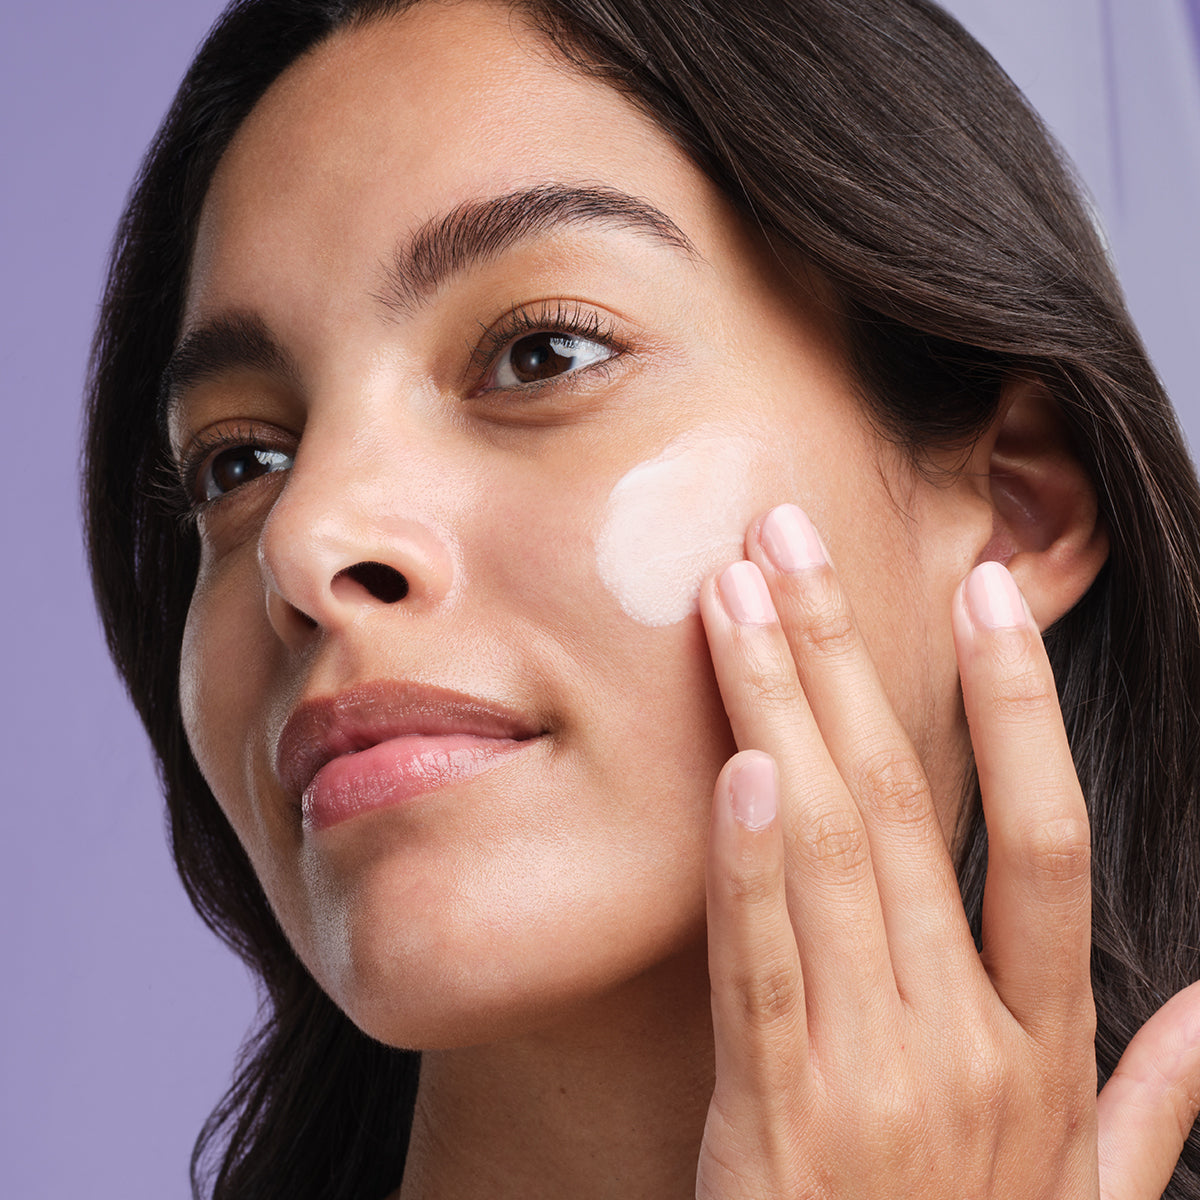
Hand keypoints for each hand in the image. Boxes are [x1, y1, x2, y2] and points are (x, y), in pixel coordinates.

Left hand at [695, 503, 1199, 1199]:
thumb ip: (1158, 1105)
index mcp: (1042, 1052)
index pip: (1047, 838)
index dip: (1015, 705)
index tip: (980, 590)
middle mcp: (965, 1044)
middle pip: (907, 806)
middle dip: (848, 657)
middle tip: (795, 535)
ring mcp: (872, 1081)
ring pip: (827, 855)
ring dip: (780, 713)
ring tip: (738, 597)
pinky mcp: (776, 1125)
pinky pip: (761, 972)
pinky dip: (748, 868)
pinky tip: (736, 767)